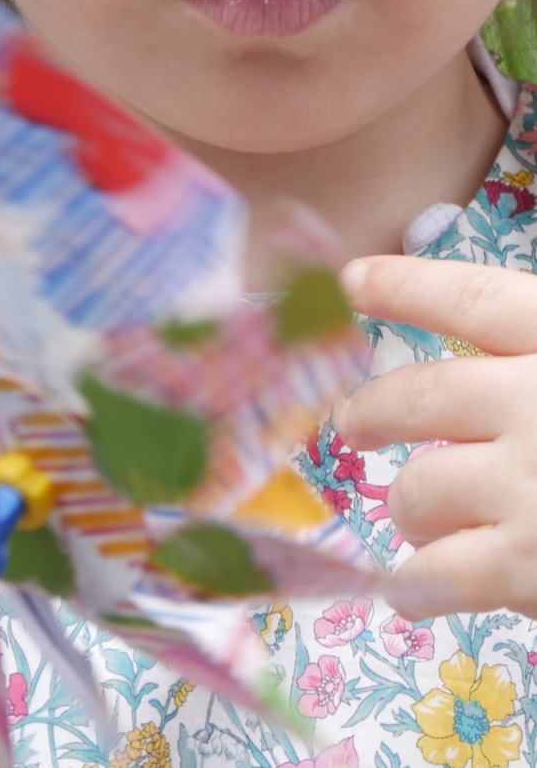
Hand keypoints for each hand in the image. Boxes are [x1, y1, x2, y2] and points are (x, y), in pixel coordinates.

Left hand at [334, 255, 536, 619]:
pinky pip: (439, 573)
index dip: (407, 285)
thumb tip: (505, 360)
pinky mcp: (532, 564)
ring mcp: (534, 484)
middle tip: (352, 426)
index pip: (472, 298)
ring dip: (407, 508)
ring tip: (411, 520)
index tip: (355, 279)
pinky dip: (415, 585)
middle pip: (420, 395)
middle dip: (373, 411)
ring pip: (420, 488)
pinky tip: (408, 592)